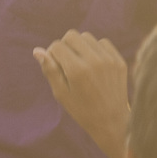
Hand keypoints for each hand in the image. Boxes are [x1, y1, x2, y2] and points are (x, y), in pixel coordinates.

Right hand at [33, 31, 130, 157]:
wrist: (112, 121)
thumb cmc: (82, 110)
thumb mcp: (61, 93)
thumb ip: (49, 70)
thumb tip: (37, 50)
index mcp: (77, 70)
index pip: (57, 46)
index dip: (51, 54)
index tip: (54, 65)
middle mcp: (94, 61)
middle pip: (71, 36)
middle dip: (64, 46)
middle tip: (66, 63)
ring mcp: (109, 60)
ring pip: (87, 37)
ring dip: (80, 46)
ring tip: (80, 63)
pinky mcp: (119, 60)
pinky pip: (103, 43)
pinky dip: (95, 49)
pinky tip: (94, 64)